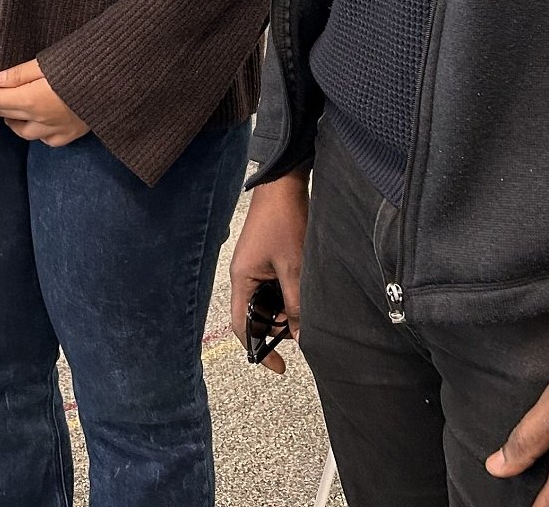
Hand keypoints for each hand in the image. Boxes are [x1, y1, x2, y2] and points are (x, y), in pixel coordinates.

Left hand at [0, 59, 87, 145]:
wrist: (116, 81)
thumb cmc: (82, 65)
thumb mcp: (47, 62)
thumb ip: (19, 73)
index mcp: (32, 100)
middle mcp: (41, 120)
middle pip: (7, 116)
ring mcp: (56, 130)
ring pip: (24, 133)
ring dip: (15, 121)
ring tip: (15, 107)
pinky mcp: (71, 135)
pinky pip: (47, 140)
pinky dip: (38, 132)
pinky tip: (39, 120)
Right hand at [230, 170, 308, 372]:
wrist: (284, 182)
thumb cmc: (284, 219)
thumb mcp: (294, 267)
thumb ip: (297, 304)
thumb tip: (302, 337)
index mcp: (242, 279)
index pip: (242, 326)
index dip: (258, 349)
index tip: (279, 366)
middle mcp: (244, 276)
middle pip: (255, 316)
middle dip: (277, 328)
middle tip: (302, 331)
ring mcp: (254, 267)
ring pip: (267, 302)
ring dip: (285, 310)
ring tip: (306, 308)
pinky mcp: (266, 258)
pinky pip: (273, 287)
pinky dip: (287, 295)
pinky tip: (304, 291)